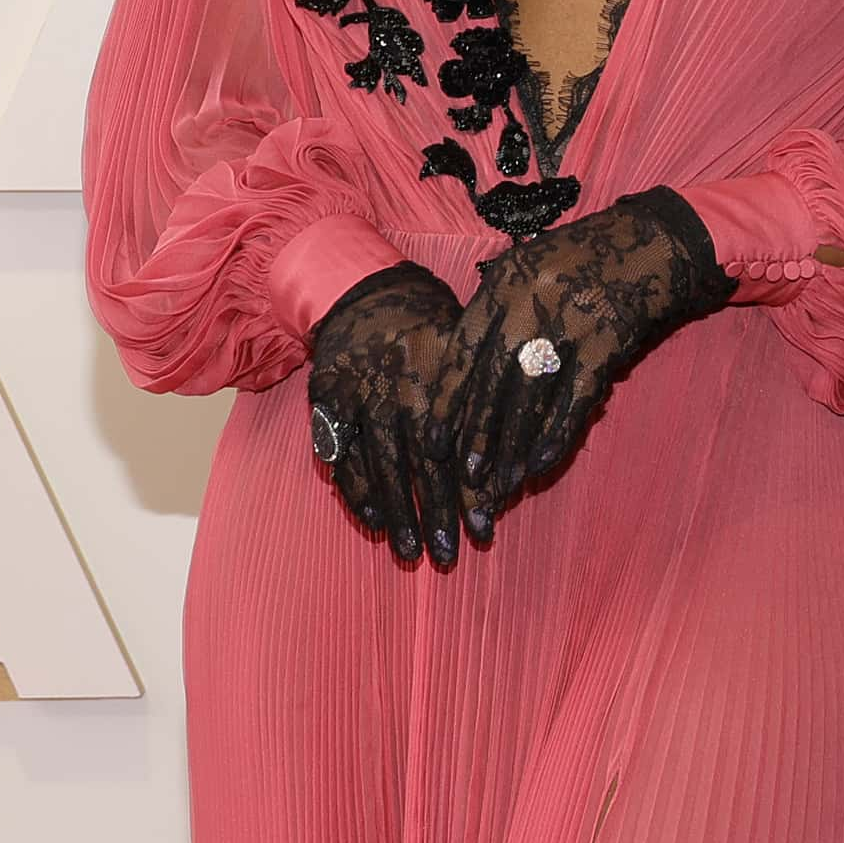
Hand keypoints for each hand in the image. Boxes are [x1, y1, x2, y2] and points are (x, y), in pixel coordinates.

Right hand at [302, 261, 475, 566]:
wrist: (362, 286)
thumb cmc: (427, 321)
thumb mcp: (463, 343)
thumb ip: (480, 396)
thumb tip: (515, 455)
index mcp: (437, 377)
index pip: (457, 447)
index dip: (470, 492)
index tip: (485, 529)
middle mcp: (397, 388)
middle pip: (418, 465)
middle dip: (434, 515)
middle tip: (447, 556)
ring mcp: (358, 395)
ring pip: (379, 465)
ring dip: (395, 513)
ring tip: (410, 551)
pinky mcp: (327, 399)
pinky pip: (340, 453)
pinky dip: (355, 489)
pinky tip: (372, 519)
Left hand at [444, 187, 736, 538]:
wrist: (652, 241)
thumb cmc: (581, 260)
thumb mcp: (527, 270)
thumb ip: (495, 314)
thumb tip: (459, 378)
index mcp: (503, 284)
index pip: (464, 351)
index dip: (446, 401)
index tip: (431, 443)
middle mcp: (531, 301)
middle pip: (495, 380)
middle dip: (478, 435)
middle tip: (466, 478)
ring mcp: (571, 320)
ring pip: (532, 395)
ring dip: (515, 445)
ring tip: (502, 483)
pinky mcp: (608, 340)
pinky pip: (577, 397)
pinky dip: (558, 433)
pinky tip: (543, 463)